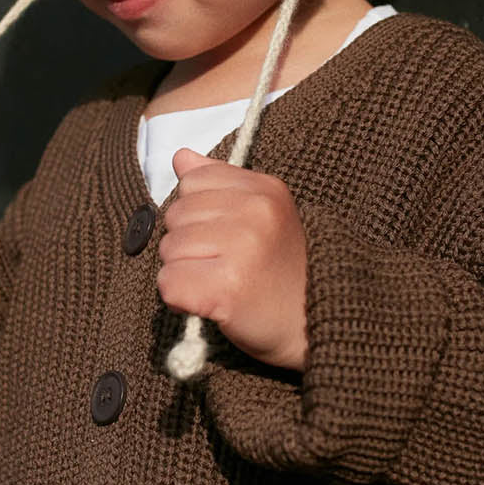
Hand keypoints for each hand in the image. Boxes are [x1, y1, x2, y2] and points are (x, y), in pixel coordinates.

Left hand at [157, 149, 308, 371]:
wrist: (315, 327)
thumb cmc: (281, 273)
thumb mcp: (261, 214)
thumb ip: (219, 182)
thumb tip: (180, 157)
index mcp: (265, 189)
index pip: (192, 181)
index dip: (198, 213)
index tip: (225, 238)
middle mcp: (256, 212)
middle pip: (175, 215)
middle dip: (188, 244)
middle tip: (224, 266)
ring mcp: (243, 248)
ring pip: (168, 249)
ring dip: (183, 272)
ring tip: (220, 284)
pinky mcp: (228, 287)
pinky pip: (169, 283)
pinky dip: (179, 299)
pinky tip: (209, 303)